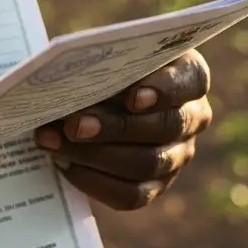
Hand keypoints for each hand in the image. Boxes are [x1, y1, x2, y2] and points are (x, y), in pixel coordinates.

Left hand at [33, 50, 212, 209]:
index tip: (132, 97)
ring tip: (55, 142)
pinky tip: (65, 163)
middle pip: (165, 127)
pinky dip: (93, 181)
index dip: (165, 91)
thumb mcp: (109, 52)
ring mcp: (177, 155)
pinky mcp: (156, 185)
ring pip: (146, 165)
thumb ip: (102, 60)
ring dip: (95, 155)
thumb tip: (72, 82)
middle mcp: (192, 117)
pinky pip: (130, 195)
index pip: (191, 81)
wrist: (94, 95)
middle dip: (115, 127)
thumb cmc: (105, 64)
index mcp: (189, 75)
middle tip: (74, 124)